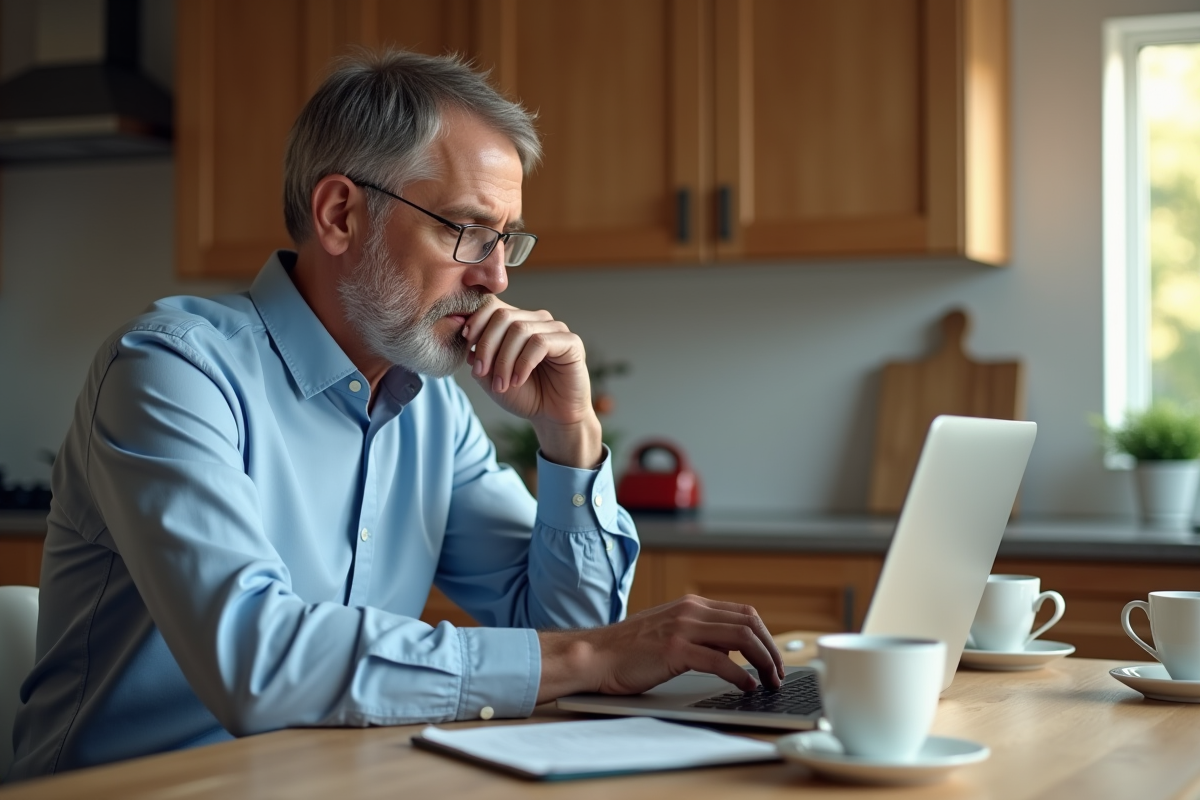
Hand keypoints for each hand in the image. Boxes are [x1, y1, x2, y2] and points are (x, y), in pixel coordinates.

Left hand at [464, 300, 601, 467]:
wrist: (551, 417)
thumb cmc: (523, 395)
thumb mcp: (491, 376)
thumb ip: (478, 354)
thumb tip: (463, 330)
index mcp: (517, 322)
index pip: (493, 306)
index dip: (476, 322)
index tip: (465, 343)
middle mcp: (536, 320)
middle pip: (503, 315)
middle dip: (487, 345)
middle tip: (481, 372)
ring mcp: (555, 328)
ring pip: (519, 329)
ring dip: (504, 360)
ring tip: (501, 384)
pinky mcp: (570, 342)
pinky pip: (540, 342)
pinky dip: (523, 363)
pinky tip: (518, 381)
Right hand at [535, 595, 784, 703]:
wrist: (595, 655)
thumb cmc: (628, 650)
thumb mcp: (669, 632)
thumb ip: (699, 635)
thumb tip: (730, 652)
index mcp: (691, 606)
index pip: (744, 613)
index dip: (765, 636)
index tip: (773, 658)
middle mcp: (691, 611)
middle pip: (750, 622)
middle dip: (772, 649)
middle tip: (778, 673)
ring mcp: (683, 629)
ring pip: (742, 639)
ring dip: (763, 662)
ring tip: (769, 681)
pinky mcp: (675, 651)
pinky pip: (720, 661)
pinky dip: (740, 675)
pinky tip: (746, 686)